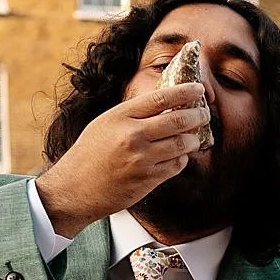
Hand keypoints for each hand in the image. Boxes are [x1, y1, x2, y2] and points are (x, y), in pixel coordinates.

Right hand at [33, 81, 211, 238]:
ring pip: (182, 144)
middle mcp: (132, 136)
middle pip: (178, 120)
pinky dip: (182, 159)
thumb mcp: (105, 124)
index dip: (185, 92)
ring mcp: (141, 159)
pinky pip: (176, 166)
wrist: (74, 189)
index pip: (161, 98)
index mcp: (120, 117)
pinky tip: (179, 156)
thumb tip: (165, 104)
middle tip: (204, 114)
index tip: (198, 89)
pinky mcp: (147, 179)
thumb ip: (133, 114)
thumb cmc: (89, 154)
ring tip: (194, 137)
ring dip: (193, 140)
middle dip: (198, 115)